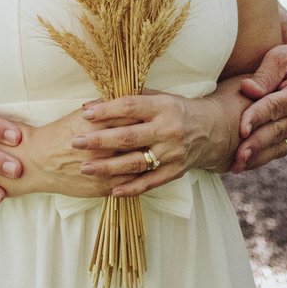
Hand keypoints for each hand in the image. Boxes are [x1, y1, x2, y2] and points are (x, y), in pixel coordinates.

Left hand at [70, 89, 236, 197]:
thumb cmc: (174, 110)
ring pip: (136, 162)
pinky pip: (150, 182)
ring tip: (85, 168)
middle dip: (100, 140)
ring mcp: (172, 153)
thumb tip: (90, 105)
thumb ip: (127, 100)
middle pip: (129, 136)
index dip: (107, 110)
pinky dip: (130, 188)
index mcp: (163, 107)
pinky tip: (112, 190)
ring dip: (108, 167)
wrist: (210, 130)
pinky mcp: (175, 171)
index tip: (85, 114)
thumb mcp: (157, 97)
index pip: (131, 107)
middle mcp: (168, 130)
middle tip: (76, 142)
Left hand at [231, 26, 286, 172]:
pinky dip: (265, 156)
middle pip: (276, 131)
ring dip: (257, 157)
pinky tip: (247, 163)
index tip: (240, 130)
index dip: (256, 118)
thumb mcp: (281, 56)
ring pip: (279, 145)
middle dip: (254, 145)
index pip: (275, 108)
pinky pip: (283, 148)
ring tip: (236, 167)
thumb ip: (264, 74)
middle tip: (236, 158)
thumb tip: (247, 89)